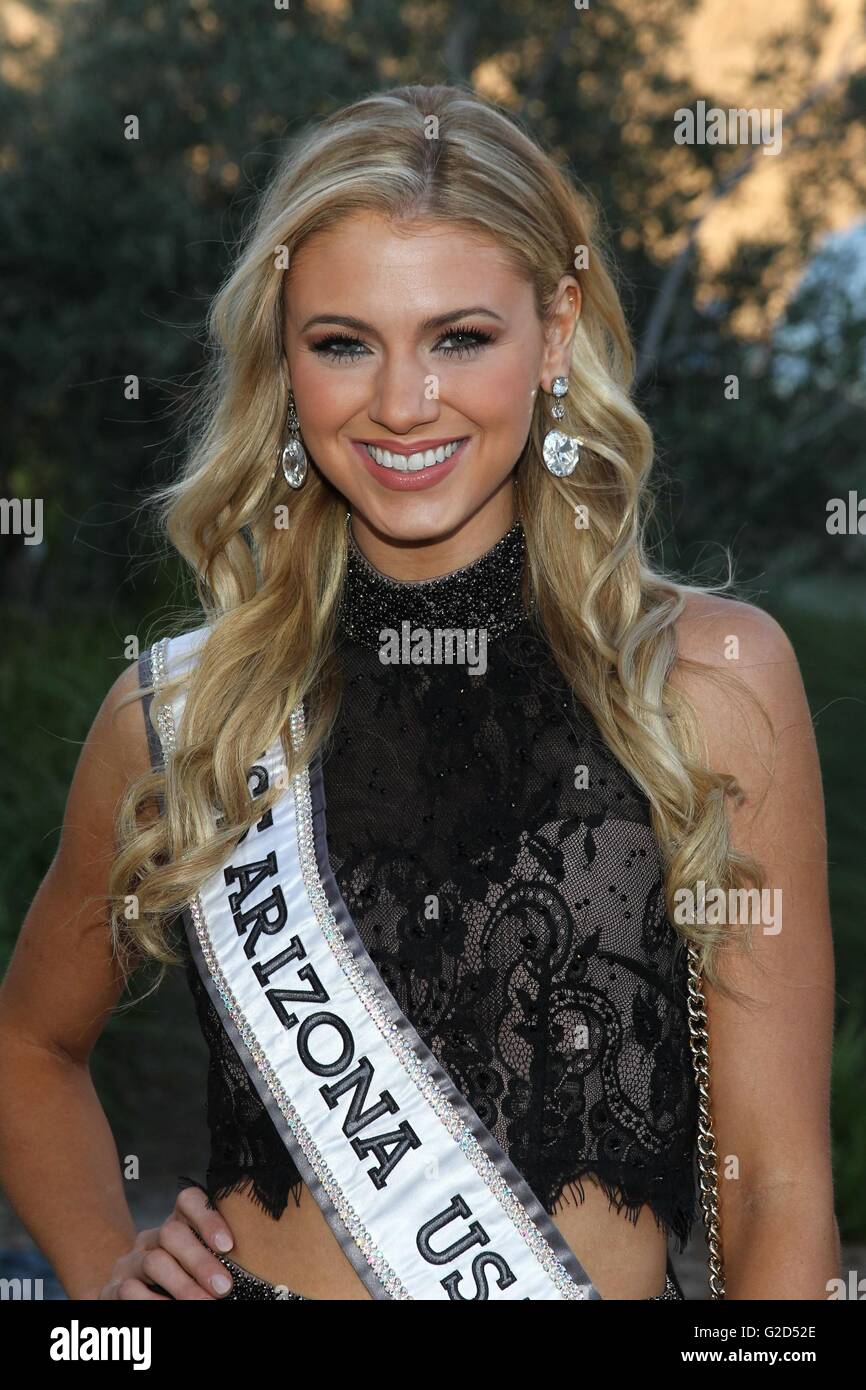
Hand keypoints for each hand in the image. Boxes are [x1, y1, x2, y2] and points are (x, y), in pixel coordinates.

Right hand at [98, 1187, 235, 1299]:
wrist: (128, 1301)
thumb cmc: (181, 1284)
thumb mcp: (197, 1267)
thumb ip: (215, 1259)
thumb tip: (248, 1269)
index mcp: (177, 1225)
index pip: (188, 1201)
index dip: (208, 1217)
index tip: (228, 1245)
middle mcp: (151, 1238)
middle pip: (172, 1233)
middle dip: (200, 1261)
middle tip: (224, 1287)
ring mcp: (130, 1262)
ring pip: (154, 1262)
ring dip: (182, 1285)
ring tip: (205, 1304)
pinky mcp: (113, 1288)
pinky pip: (131, 1290)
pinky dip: (156, 1303)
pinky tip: (173, 1311)